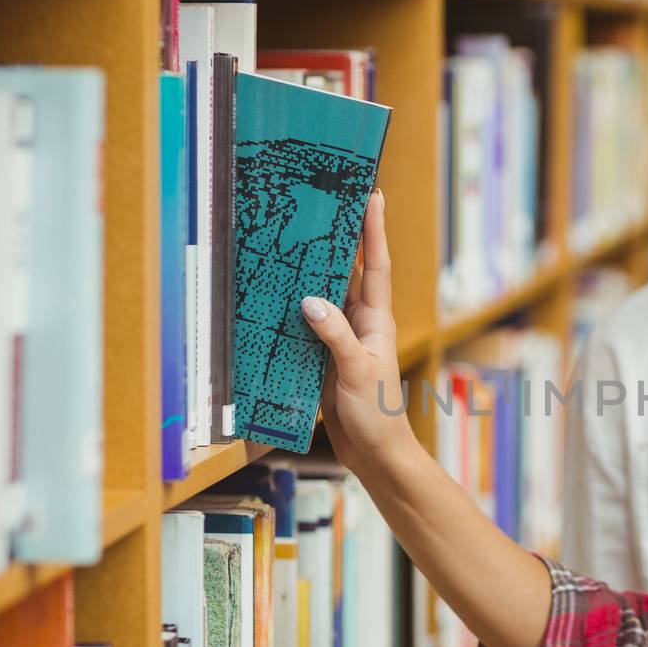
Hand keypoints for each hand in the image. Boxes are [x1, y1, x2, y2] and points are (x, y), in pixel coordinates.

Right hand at [302, 190, 416, 471]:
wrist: (374, 451)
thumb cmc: (376, 412)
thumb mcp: (356, 370)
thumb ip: (335, 335)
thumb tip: (309, 300)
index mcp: (375, 320)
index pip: (375, 265)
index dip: (374, 230)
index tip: (373, 195)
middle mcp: (359, 323)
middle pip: (347, 273)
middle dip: (338, 239)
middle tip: (321, 203)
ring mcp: (340, 339)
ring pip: (322, 296)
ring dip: (309, 272)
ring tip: (289, 237)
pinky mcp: (322, 357)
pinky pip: (306, 326)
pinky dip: (291, 310)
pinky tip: (271, 295)